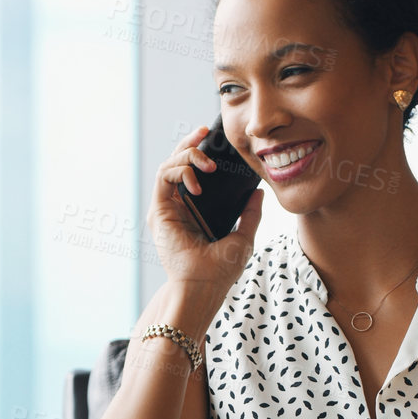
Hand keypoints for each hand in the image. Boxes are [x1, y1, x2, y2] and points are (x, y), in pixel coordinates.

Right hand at [148, 124, 264, 290]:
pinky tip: (198, 181)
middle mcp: (178, 206)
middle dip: (189, 143)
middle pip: (177, 162)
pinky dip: (180, 171)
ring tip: (208, 164)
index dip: (200, 151)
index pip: (194, 172)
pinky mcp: (159, 211)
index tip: (213, 138)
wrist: (203, 287)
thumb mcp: (243, 236)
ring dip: (187, 156)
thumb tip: (258, 193)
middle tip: (204, 132)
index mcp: (195, 210)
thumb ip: (250, 214)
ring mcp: (166, 208)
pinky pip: (163, 177)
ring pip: (168, 165)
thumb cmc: (220, 270)